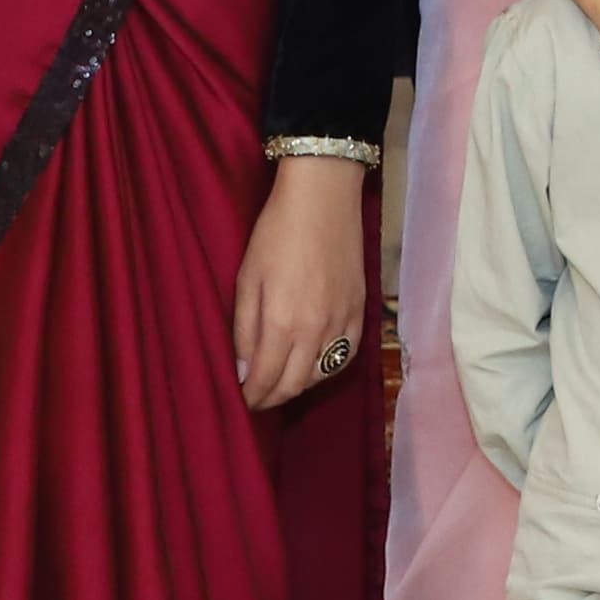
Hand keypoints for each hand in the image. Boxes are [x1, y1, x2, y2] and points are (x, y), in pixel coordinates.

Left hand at [236, 152, 371, 409]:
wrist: (323, 198)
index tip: (240, 401)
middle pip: (293, 385)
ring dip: (297, 385)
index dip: (251, 397)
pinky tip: (313, 364)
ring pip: (320, 376)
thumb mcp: (247, 278)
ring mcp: (341, 322)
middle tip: (256, 399)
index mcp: (282, 323)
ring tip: (280, 381)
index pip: (265, 380)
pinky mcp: (359, 311)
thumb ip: (244, 329)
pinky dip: (326, 369)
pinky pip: (345, 356)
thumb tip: (243, 371)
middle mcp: (315, 331)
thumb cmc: (275, 232)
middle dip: (270, 398)